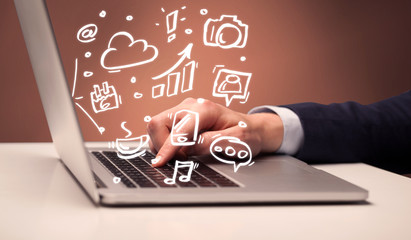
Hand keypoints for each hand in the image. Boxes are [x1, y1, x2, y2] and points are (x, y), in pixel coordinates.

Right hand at [147, 98, 283, 166]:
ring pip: (157, 127)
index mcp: (205, 110)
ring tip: (184, 154)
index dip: (167, 148)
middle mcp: (191, 105)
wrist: (252, 128)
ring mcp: (184, 110)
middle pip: (158, 123)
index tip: (159, 163)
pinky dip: (166, 142)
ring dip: (163, 144)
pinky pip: (162, 129)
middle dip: (162, 145)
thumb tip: (186, 148)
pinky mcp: (181, 117)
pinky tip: (182, 149)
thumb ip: (210, 143)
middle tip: (181, 159)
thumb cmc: (247, 134)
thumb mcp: (235, 141)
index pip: (177, 130)